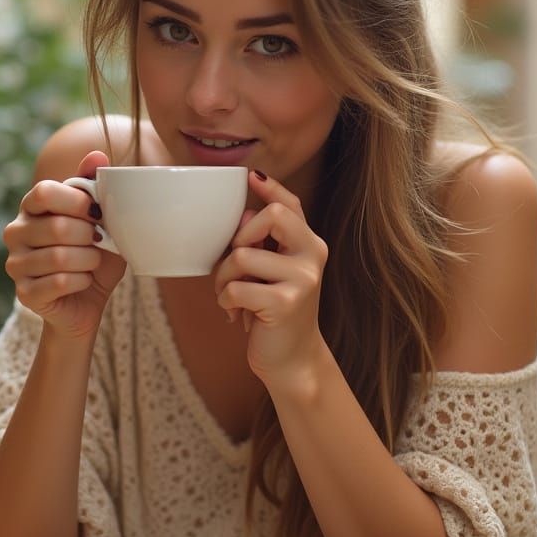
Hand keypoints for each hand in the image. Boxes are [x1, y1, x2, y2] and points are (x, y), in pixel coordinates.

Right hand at [4, 151, 126, 340]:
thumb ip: (93, 186)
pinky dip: (82, 281)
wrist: (88, 300)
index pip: (43, 191)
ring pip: (59, 257)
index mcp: (30, 207)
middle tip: (98, 242)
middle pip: (56, 226)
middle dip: (89, 236)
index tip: (97, 212)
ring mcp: (15, 264)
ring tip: (92, 262)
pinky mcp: (24, 293)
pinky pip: (59, 282)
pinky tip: (84, 281)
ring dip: (88, 261)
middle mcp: (15, 232)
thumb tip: (97, 155)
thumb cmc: (93, 252)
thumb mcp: (99, 218)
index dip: (76, 201)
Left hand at [214, 171, 329, 383]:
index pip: (290, 204)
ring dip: (223, 278)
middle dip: (239, 239)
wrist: (292, 360)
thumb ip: (262, 242)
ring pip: (242, 256)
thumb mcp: (273, 272)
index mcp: (310, 244)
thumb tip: (241, 215)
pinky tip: (235, 314)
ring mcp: (302, 280)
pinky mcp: (285, 303)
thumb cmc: (275, 312)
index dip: (270, 187)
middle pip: (271, 215)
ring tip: (230, 296)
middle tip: (236, 265)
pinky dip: (225, 301)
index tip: (250, 176)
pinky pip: (236, 288)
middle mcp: (313, 256)